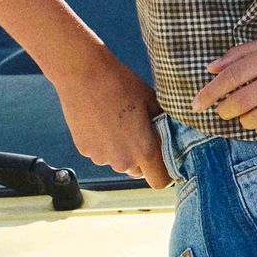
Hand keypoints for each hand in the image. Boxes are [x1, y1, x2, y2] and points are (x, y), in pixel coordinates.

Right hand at [54, 52, 170, 187]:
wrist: (84, 74)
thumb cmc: (121, 84)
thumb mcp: (152, 101)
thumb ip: (164, 124)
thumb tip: (172, 133)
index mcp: (145, 151)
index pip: (161, 181)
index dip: (165, 173)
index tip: (162, 159)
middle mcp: (123, 161)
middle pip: (138, 171)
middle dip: (141, 158)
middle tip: (137, 131)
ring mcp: (101, 158)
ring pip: (118, 162)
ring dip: (121, 150)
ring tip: (117, 122)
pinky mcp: (84, 150)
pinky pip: (100, 153)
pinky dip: (103, 143)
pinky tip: (101, 120)